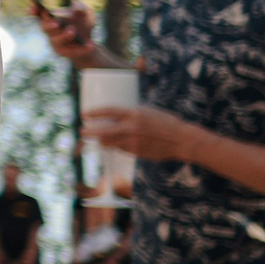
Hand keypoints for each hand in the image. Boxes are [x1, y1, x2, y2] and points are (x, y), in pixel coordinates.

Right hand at [34, 1, 101, 67]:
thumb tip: (76, 9)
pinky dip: (82, 48)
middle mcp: (51, 31)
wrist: (89, 42)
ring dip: (64, 36)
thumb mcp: (86, 12)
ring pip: (56, 40)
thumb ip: (81, 7)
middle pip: (45, 28)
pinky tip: (90, 44)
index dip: (34, 11)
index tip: (34, 8)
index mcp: (52, 18)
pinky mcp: (65, 53)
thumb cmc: (83, 23)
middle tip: (56, 23)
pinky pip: (72, 51)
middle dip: (49, 25)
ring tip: (72, 31)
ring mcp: (56, 43)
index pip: (39, 14)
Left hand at [84, 103, 209, 163]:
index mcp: (134, 114)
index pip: (108, 112)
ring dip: (101, 141)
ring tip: (95, 138)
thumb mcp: (150, 111)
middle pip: (103, 131)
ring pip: (109, 142)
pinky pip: (121, 149)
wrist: (182, 140)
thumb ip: (133, 113)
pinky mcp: (136, 152)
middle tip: (82, 131)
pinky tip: (113, 144)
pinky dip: (115, 146)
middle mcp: (131, 128)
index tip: (84, 114)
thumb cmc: (167, 122)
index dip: (94, 113)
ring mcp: (133, 142)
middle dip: (89, 132)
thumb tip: (118, 113)